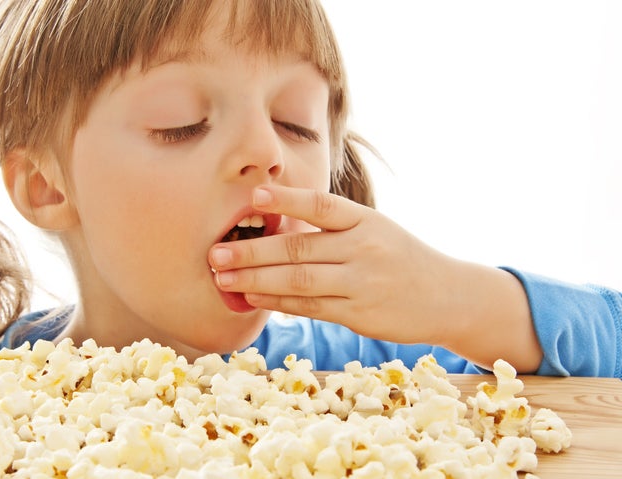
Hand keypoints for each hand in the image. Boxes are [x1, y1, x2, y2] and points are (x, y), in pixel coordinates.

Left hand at [208, 184, 541, 371]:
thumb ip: (333, 228)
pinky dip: (278, 302)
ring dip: (256, 279)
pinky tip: (253, 297)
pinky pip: (310, 307)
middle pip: (299, 247)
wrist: (447, 296)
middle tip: (215, 253)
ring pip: (299, 280)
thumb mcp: (376, 230)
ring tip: (223, 279)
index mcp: (366, 220)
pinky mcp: (359, 313)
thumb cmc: (400, 258)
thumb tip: (275, 227)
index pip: (321, 205)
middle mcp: (364, 248)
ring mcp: (362, 282)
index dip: (286, 200)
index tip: (253, 198)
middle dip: (252, 251)